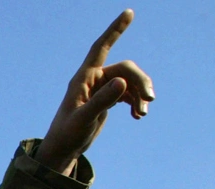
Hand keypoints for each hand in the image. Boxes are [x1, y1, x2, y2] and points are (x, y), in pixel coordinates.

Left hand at [36, 9, 154, 174]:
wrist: (64, 148)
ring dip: (140, 94)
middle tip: (150, 100)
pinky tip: (138, 116)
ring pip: (130, 81)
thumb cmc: (68, 133)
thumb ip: (102, 101)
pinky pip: (129, 93)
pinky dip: (136, 102)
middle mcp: (94, 78)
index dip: (115, 30)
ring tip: (143, 113)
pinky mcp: (108, 99)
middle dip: (140, 82)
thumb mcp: (84, 118)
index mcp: (84, 77)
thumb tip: (123, 82)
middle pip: (126, 69)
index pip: (101, 47)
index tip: (129, 12)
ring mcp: (102, 88)